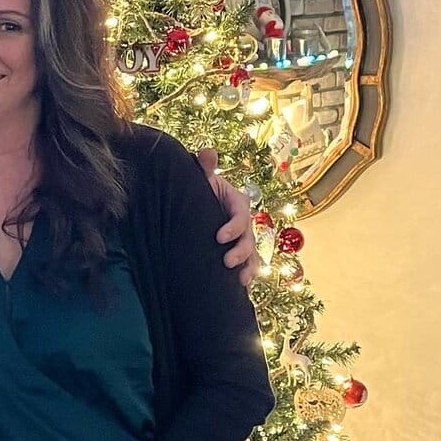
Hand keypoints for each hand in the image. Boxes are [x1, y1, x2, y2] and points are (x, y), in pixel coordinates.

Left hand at [197, 147, 258, 287]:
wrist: (190, 204)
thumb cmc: (195, 189)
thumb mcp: (198, 177)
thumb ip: (203, 166)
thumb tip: (207, 152)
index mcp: (236, 201)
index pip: (241, 213)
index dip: (234, 226)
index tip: (219, 237)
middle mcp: (242, 221)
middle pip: (249, 237)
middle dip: (241, 251)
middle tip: (227, 262)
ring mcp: (240, 238)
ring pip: (251, 254)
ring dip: (249, 267)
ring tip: (241, 280)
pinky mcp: (234, 251)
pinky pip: (245, 265)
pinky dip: (245, 276)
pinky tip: (241, 289)